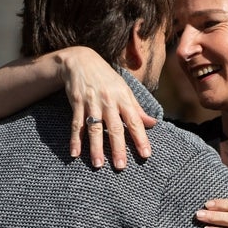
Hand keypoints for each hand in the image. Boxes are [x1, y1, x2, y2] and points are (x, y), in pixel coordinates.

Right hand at [61, 47, 156, 169]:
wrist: (80, 61)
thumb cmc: (106, 78)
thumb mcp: (124, 90)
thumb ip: (137, 109)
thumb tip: (153, 123)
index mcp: (123, 98)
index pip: (134, 121)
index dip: (140, 138)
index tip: (145, 155)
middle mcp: (108, 101)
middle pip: (115, 128)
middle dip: (118, 148)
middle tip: (120, 166)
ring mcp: (91, 103)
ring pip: (94, 128)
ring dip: (95, 147)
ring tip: (98, 164)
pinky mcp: (77, 104)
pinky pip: (76, 124)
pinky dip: (74, 139)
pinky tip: (74, 154)